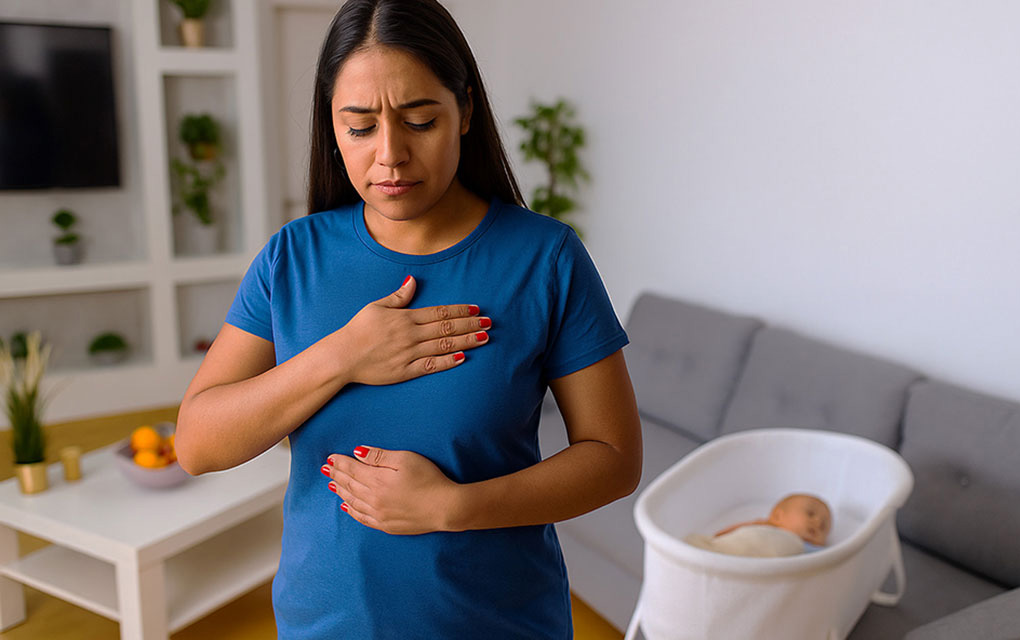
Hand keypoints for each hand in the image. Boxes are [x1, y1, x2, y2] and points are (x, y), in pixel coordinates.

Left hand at [322, 446, 461, 534]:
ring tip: (332, 485)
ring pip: (353, 501)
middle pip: (350, 485)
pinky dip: (351, 511)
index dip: (340, 463)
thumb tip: (357, 453)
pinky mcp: (386, 525)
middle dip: (337, 475)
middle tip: (325, 470)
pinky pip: (362, 518)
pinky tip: (346, 506)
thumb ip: (379, 456)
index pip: (352, 469)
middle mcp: (374, 499)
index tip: (330, 458)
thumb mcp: (406, 459)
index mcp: (377, 480)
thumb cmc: (430, 479)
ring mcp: (379, 514)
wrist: (445, 508)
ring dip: (341, 492)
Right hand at [338, 275, 491, 385]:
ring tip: (484, 337)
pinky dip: (448, 361)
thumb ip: (399, 296)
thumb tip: (413, 280)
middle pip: (447, 328)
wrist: (342, 356)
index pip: (439, 312)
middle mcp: (410, 334)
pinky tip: (464, 357)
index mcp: (405, 317)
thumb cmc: (357, 330)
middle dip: (470, 324)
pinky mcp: (405, 371)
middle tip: (488, 322)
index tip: (476, 309)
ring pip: (444, 346)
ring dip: (466, 341)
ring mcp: (409, 353)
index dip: (460, 310)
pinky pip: (431, 365)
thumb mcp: (376, 306)